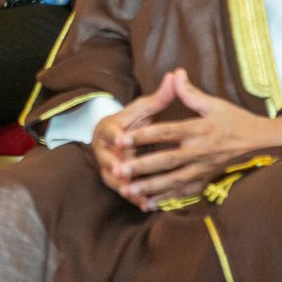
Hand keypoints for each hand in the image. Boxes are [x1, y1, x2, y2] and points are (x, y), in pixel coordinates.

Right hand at [91, 71, 179, 195]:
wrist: (116, 137)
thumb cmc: (133, 121)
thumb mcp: (144, 108)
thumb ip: (160, 97)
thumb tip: (176, 75)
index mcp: (109, 128)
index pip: (110, 131)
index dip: (115, 135)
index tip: (121, 139)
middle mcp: (105, 149)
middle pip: (107, 159)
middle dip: (115, 166)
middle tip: (122, 172)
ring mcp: (109, 167)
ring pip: (115, 179)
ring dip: (124, 187)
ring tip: (133, 194)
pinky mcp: (117, 181)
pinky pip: (126, 192)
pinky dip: (135, 198)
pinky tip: (147, 206)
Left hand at [102, 69, 281, 209]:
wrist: (262, 143)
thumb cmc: (236, 120)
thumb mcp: (214, 103)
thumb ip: (190, 92)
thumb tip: (175, 73)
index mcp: (198, 129)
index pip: (166, 132)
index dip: (143, 135)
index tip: (122, 138)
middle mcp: (199, 151)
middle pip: (165, 160)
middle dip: (141, 166)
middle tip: (118, 170)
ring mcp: (202, 169)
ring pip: (172, 180)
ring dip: (149, 186)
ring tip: (128, 190)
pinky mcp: (206, 181)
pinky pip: (183, 193)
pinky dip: (166, 199)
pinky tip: (148, 204)